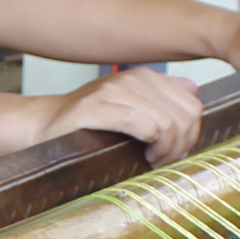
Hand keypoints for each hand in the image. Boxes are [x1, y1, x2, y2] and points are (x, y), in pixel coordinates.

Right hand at [33, 66, 206, 163]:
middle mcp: (131, 78)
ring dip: (166, 150)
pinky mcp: (95, 106)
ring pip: (166, 122)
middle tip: (165, 161)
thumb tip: (194, 90)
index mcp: (145, 77)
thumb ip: (162, 98)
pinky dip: (149, 144)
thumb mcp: (131, 108)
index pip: (192, 105)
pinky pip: (140, 124)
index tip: (175, 152)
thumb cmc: (89, 125)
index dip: (191, 135)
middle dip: (181, 145)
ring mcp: (112, 90)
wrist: (45, 126)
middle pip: (184, 116)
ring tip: (153, 160)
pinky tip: (142, 155)